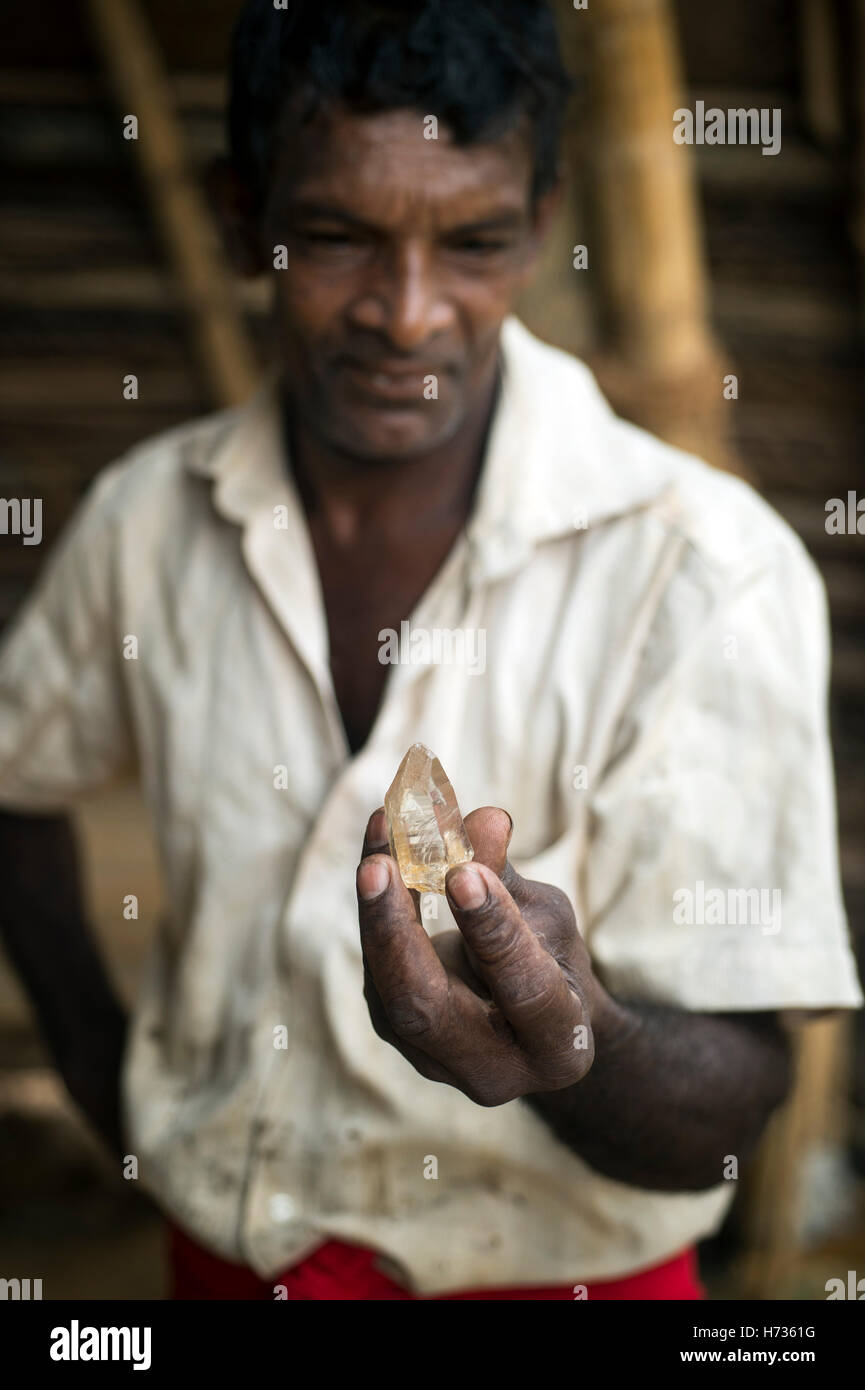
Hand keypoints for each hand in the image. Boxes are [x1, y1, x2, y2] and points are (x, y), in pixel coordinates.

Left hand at [356, 806, 602, 1105]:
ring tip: (379, 831)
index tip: (464, 873)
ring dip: (376, 909)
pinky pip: (377, 971)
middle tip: (379, 865)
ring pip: (389, 991)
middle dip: (396, 934)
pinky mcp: (398, 1033)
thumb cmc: (554, 960)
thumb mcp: (550, 917)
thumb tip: (482, 821)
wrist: (533, 1020)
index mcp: (557, 1046)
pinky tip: (379, 850)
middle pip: (427, 1009)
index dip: (493, 932)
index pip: (523, 990)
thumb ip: (510, 879)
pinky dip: (375, 909)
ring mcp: (435, 1061)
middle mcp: (493, 1071)